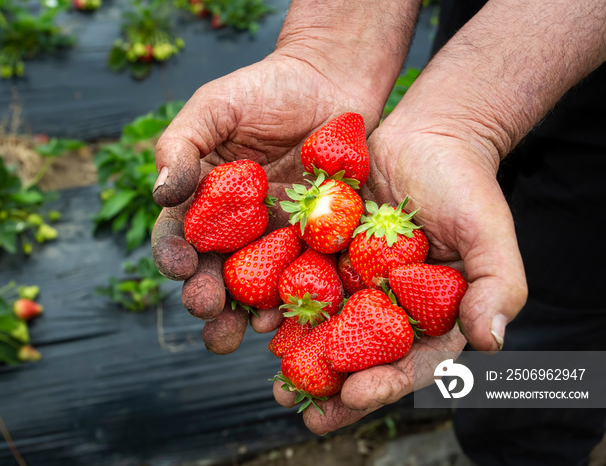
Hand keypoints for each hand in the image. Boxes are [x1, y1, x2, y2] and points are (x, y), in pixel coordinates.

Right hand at [151, 53, 384, 352]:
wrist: (332, 80)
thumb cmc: (266, 88)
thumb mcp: (215, 107)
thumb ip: (182, 144)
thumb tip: (160, 194)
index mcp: (204, 203)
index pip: (178, 237)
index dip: (173, 255)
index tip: (180, 264)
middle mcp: (237, 230)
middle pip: (213, 275)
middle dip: (206, 299)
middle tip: (207, 311)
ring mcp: (278, 241)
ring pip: (256, 290)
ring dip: (246, 315)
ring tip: (245, 331)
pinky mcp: (318, 244)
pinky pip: (305, 278)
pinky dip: (296, 301)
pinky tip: (290, 316)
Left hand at [274, 96, 528, 432]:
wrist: (426, 136)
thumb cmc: (465, 183)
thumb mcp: (489, 231)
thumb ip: (498, 284)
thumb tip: (492, 341)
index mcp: (431, 314)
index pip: (411, 362)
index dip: (385, 383)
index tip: (354, 396)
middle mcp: (390, 306)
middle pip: (363, 358)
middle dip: (334, 387)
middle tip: (304, 410)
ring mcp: (356, 283)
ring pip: (327, 329)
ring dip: (302, 359)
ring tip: (278, 384)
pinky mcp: (326, 256)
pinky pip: (303, 286)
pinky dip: (283, 307)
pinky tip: (260, 323)